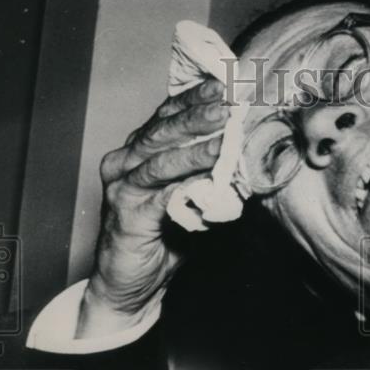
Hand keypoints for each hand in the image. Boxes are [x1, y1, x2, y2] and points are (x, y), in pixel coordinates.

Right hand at [76, 78, 228, 337]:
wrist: (131, 286)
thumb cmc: (162, 241)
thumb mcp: (191, 201)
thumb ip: (209, 178)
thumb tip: (246, 157)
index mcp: (139, 153)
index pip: (168, 116)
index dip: (196, 98)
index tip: (227, 83)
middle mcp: (125, 162)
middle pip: (163, 129)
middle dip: (197, 112)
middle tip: (228, 98)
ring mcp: (123, 187)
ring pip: (161, 157)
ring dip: (195, 143)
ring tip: (224, 131)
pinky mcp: (127, 214)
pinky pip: (160, 193)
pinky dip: (187, 182)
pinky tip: (209, 175)